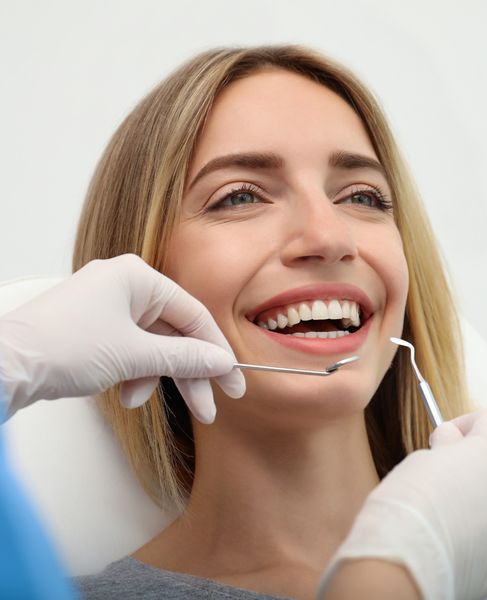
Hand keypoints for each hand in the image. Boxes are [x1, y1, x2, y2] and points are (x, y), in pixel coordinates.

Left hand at [0, 254, 244, 422]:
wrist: (3, 367)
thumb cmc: (65, 347)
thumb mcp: (135, 355)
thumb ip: (185, 358)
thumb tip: (221, 363)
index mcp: (137, 277)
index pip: (193, 315)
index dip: (216, 351)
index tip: (232, 382)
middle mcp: (125, 286)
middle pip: (174, 333)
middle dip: (190, 374)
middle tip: (210, 407)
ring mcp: (109, 307)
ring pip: (153, 345)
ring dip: (156, 378)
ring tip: (143, 403)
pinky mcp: (96, 328)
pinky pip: (131, 350)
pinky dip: (133, 374)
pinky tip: (125, 394)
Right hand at [318, 409, 486, 599]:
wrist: (413, 558)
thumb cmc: (414, 498)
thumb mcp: (427, 453)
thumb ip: (450, 445)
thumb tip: (456, 446)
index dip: (460, 425)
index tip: (441, 440)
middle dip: (476, 459)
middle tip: (442, 473)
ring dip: (485, 491)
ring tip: (449, 506)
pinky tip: (460, 530)